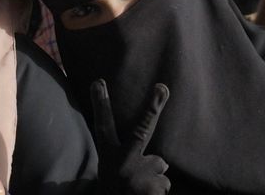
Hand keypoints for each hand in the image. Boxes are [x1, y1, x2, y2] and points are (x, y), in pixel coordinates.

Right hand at [91, 79, 170, 194]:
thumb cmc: (116, 191)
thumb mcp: (113, 172)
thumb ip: (134, 162)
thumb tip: (166, 164)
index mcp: (107, 157)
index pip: (103, 126)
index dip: (101, 104)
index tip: (98, 81)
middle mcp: (120, 163)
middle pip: (140, 130)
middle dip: (153, 108)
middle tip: (162, 87)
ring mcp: (136, 176)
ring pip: (159, 165)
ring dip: (154, 177)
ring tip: (140, 189)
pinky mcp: (151, 189)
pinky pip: (164, 184)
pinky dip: (158, 191)